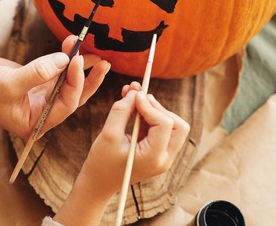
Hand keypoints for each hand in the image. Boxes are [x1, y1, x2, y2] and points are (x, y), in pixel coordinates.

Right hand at [0, 35, 110, 137]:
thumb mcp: (8, 84)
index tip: (76, 60)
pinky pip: (56, 72)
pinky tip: (72, 47)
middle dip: (88, 77)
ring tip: (89, 48)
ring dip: (78, 65)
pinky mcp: (35, 82)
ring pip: (66, 82)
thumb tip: (63, 60)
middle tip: (103, 62)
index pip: (66, 104)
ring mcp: (39, 97)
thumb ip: (37, 73)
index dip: (75, 82)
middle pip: (73, 95)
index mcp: (36, 122)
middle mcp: (41, 112)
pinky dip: (65, 60)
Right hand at [78, 82, 189, 198]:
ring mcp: (163, 157)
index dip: (150, 106)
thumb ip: (122, 111)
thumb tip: (135, 92)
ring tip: (131, 97)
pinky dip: (148, 116)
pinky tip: (132, 108)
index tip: (133, 95)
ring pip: (172, 126)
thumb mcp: (108, 134)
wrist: (98, 184)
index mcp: (154, 158)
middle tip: (138, 97)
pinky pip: (160, 130)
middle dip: (158, 107)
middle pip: (177, 125)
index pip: (164, 124)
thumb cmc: (101, 162)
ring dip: (153, 109)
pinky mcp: (157, 152)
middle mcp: (164, 159)